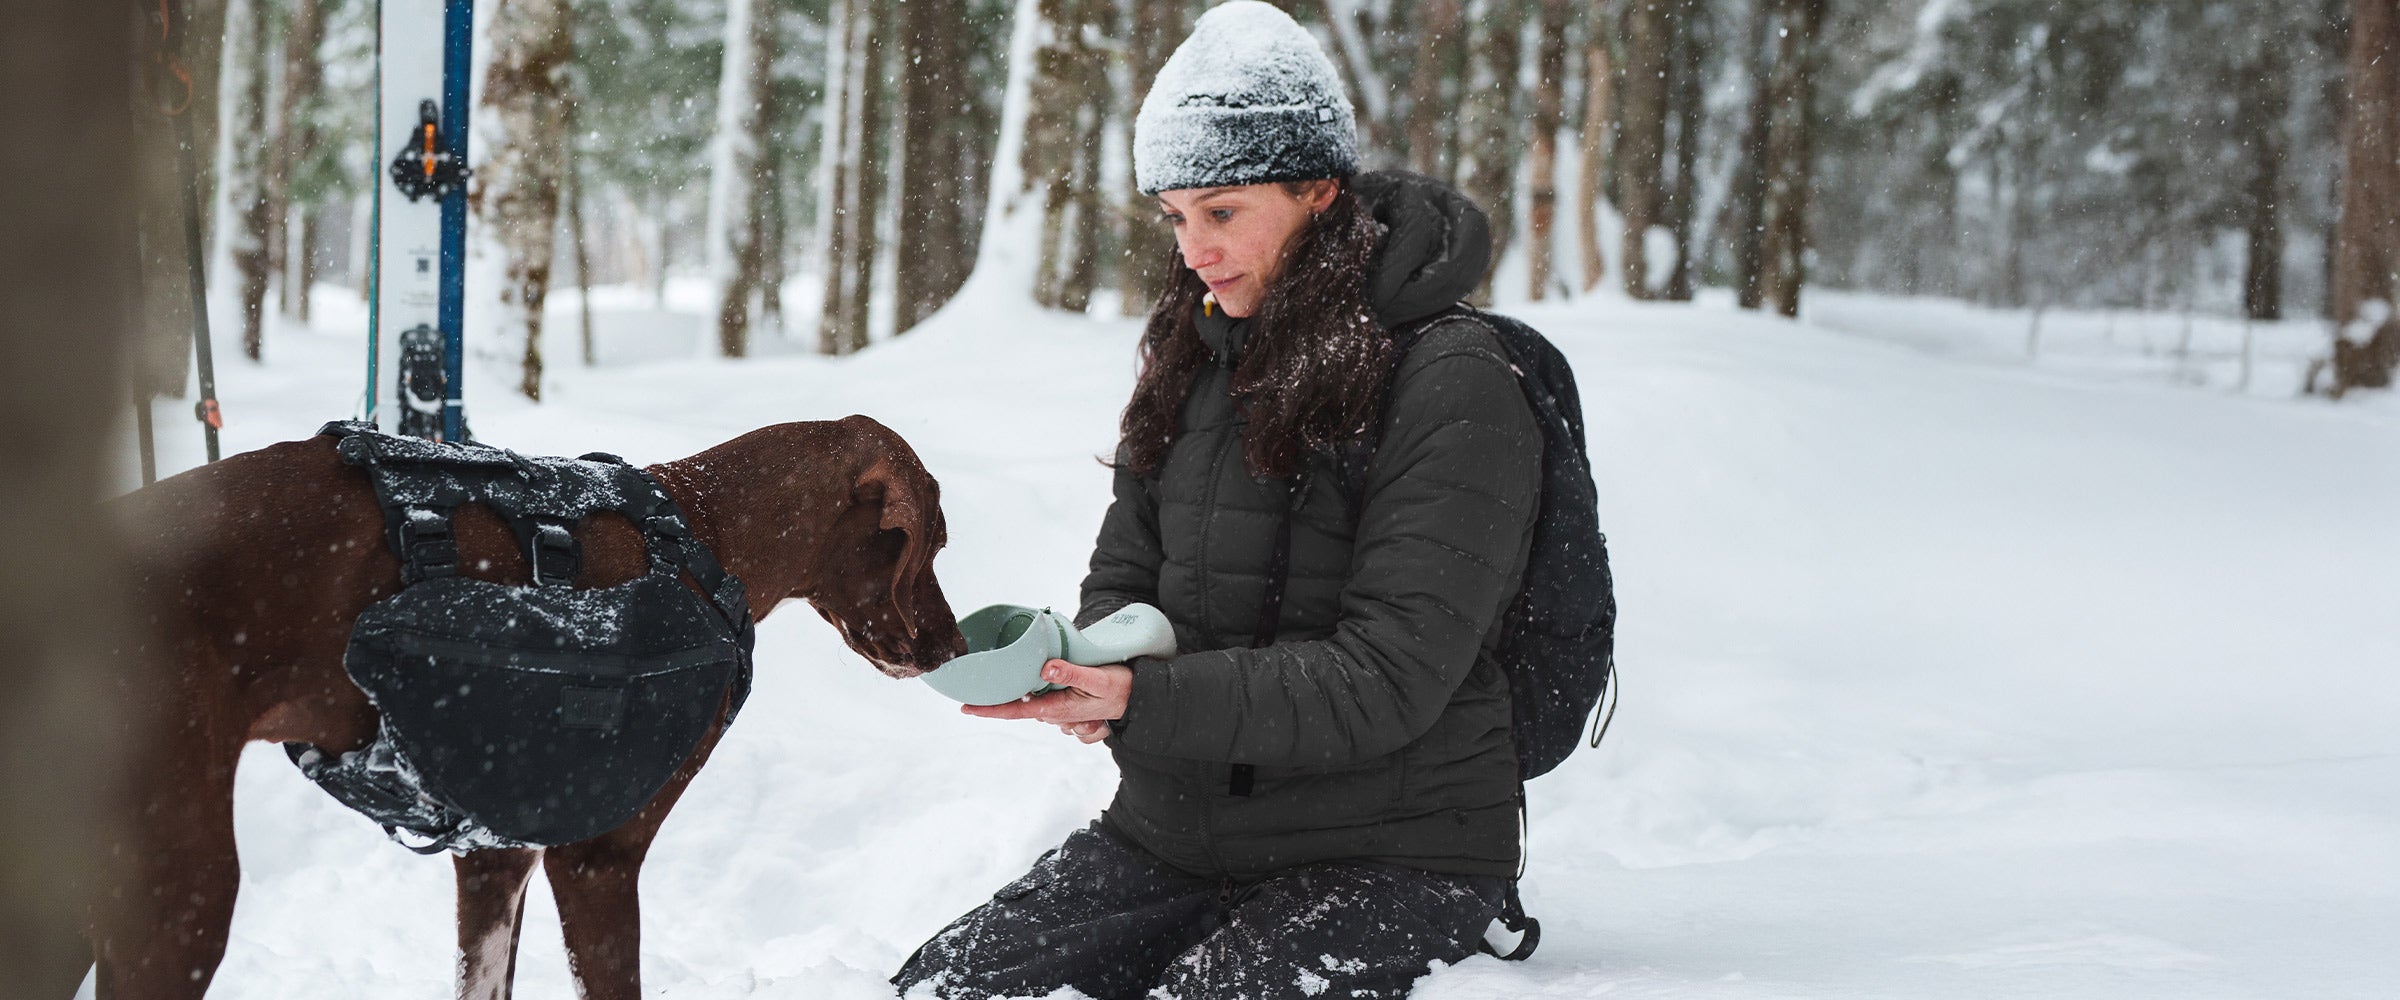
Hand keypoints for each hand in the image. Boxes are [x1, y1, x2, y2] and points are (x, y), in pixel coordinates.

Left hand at [962, 659, 1131, 741]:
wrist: (1138, 698)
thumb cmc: (1119, 688)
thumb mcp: (1099, 679)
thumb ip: (1072, 673)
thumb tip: (1045, 667)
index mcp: (1057, 708)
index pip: (1016, 710)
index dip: (989, 709)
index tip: (965, 708)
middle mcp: (1053, 712)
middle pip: (1016, 706)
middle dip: (994, 698)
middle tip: (971, 685)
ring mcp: (1058, 709)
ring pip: (1028, 701)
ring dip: (1012, 692)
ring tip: (992, 678)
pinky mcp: (1063, 702)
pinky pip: (1039, 698)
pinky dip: (1027, 689)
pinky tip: (1023, 675)